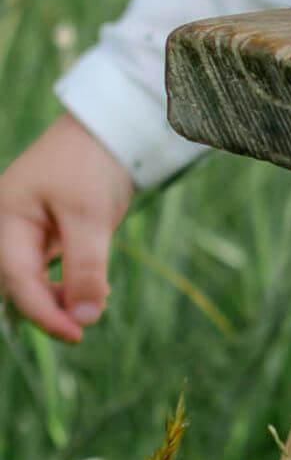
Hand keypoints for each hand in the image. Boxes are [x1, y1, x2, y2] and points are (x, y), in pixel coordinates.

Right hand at [0, 112, 134, 342]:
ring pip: (36, 276)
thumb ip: (86, 267)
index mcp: (5, 218)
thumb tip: (86, 318)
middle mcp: (9, 225)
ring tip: (95, 303)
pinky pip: (51, 264)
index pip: (18, 280)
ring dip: (61, 295)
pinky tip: (94, 288)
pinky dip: (69, 279)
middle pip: (20, 282)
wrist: (111, 125)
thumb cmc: (93, 162)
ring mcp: (28, 226)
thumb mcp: (90, 216)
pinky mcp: (49, 227)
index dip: (45, 313)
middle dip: (50, 307)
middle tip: (85, 326)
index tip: (77, 333)